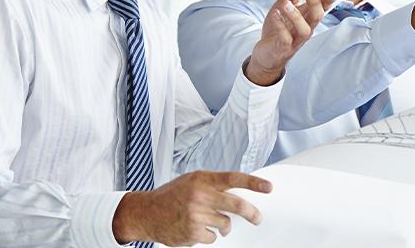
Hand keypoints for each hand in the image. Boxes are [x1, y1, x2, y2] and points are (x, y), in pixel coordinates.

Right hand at [112, 170, 272, 245]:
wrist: (145, 213)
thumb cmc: (171, 195)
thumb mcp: (192, 181)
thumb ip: (214, 184)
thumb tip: (240, 191)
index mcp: (202, 179)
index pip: (233, 178)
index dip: (253, 183)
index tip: (268, 187)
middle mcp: (200, 195)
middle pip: (236, 205)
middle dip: (251, 213)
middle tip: (258, 218)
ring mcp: (196, 214)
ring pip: (225, 223)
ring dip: (222, 225)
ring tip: (207, 220)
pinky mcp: (192, 232)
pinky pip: (212, 237)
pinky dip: (208, 235)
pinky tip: (194, 229)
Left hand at [245, 0, 340, 85]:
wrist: (267, 54)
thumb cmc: (279, 29)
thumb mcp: (283, 6)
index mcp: (307, 17)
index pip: (322, 8)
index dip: (330, 0)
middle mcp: (305, 29)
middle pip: (317, 17)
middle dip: (315, 2)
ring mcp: (296, 40)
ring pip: (304, 30)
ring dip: (296, 16)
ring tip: (285, 3)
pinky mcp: (283, 48)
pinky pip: (285, 38)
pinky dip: (280, 25)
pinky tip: (274, 15)